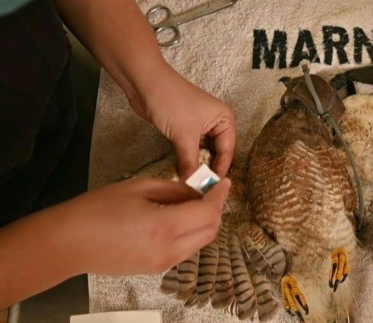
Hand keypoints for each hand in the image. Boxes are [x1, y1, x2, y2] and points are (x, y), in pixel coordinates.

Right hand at [55, 176, 230, 274]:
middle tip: (212, 191)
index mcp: (164, 227)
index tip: (225, 182)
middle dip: (216, 210)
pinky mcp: (156, 270)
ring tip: (194, 203)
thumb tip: (197, 192)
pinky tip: (179, 218)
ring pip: (200, 242)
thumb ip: (174, 190)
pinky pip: (185, 250)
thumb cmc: (96, 210)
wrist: (67, 245)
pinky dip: (191, 233)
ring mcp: (164, 264)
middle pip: (210, 231)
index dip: (220, 196)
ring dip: (205, 223)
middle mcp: (169, 250)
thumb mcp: (138, 188)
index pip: (208, 213)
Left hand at [129, 65, 236, 179]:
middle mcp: (216, 123)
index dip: (220, 170)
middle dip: (209, 169)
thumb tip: (192, 185)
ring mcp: (200, 126)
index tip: (212, 188)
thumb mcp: (184, 136)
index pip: (227, 151)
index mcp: (225, 119)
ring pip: (203, 152)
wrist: (144, 82)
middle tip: (202, 189)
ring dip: (197, 165)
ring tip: (193, 184)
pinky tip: (183, 172)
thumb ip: (190, 163)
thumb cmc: (171, 102)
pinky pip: (191, 149)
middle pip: (217, 153)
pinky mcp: (185, 129)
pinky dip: (187, 160)